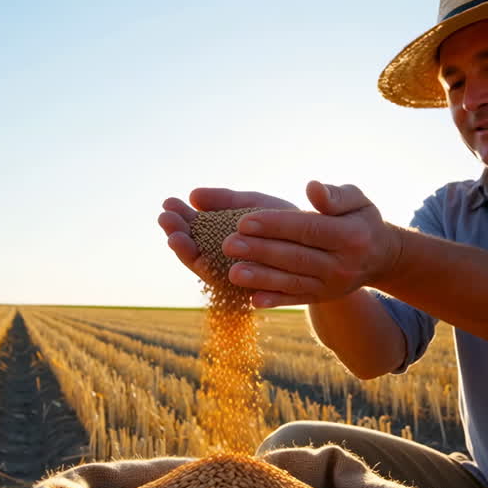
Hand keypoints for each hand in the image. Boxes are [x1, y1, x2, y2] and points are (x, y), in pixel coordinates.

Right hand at [158, 188, 297, 282]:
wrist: (322, 249)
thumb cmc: (286, 223)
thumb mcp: (254, 205)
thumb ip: (226, 199)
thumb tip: (193, 195)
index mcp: (220, 237)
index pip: (193, 229)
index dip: (179, 217)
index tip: (168, 202)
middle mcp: (222, 260)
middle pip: (192, 249)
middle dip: (177, 234)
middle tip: (165, 220)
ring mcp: (232, 277)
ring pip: (204, 268)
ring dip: (187, 254)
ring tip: (176, 239)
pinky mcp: (247, 292)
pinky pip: (229, 286)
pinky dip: (216, 276)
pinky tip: (204, 263)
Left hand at [222, 181, 402, 307]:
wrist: (380, 257)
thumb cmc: (360, 220)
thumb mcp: (356, 200)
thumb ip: (334, 195)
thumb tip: (312, 188)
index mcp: (351, 235)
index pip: (308, 229)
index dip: (276, 225)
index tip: (244, 221)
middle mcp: (343, 263)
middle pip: (296, 256)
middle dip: (261, 252)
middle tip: (227, 245)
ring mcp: (332, 284)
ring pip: (293, 281)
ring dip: (262, 279)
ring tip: (233, 272)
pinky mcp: (321, 297)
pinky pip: (296, 299)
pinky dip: (274, 300)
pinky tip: (252, 300)